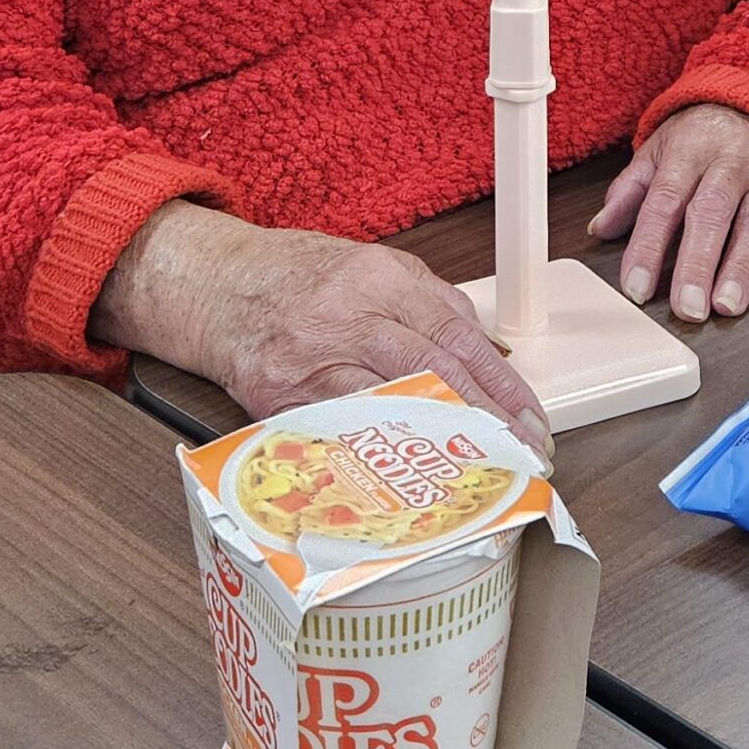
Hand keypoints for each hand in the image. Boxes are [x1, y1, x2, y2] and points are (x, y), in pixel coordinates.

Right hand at [92, 201, 551, 459]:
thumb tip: (489, 355)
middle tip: (517, 455)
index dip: (500, 384)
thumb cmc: (299, 278)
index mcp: (380, 277)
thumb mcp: (372, 269)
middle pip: (431, 372)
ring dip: (438, 446)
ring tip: (476, 473)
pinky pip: (338, 434)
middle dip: (483, 420)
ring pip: (388, 407)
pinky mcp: (278, 399)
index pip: (456, 334)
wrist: (218, 285)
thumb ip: (430, 306)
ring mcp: (310, 359)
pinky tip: (407, 480)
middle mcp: (347, 316)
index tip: (530, 420)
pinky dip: (377, 457)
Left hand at [588, 105, 748, 322]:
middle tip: (687, 308)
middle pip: (712, 213)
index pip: (664, 201)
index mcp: (690, 151)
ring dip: (743, 265)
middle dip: (698, 263)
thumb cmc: (708, 131)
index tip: (637, 287)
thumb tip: (601, 229)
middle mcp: (731, 162)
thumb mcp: (662, 146)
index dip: (648, 245)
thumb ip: (632, 189)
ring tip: (728, 305)